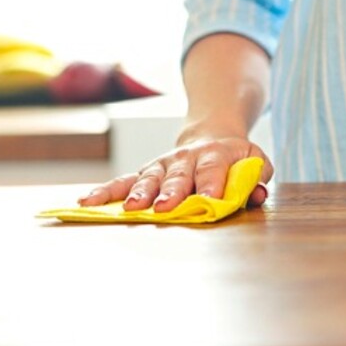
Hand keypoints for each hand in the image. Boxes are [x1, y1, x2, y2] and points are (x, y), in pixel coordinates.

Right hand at [77, 133, 272, 211]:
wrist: (212, 136)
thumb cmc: (236, 158)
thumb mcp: (256, 161)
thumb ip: (258, 177)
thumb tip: (258, 193)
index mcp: (215, 154)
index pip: (213, 170)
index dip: (212, 185)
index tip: (210, 202)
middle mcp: (185, 158)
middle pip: (178, 176)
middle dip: (171, 192)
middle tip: (166, 209)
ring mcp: (163, 165)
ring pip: (148, 178)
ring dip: (139, 193)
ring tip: (130, 209)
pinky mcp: (146, 172)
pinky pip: (123, 181)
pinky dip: (105, 191)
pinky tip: (87, 202)